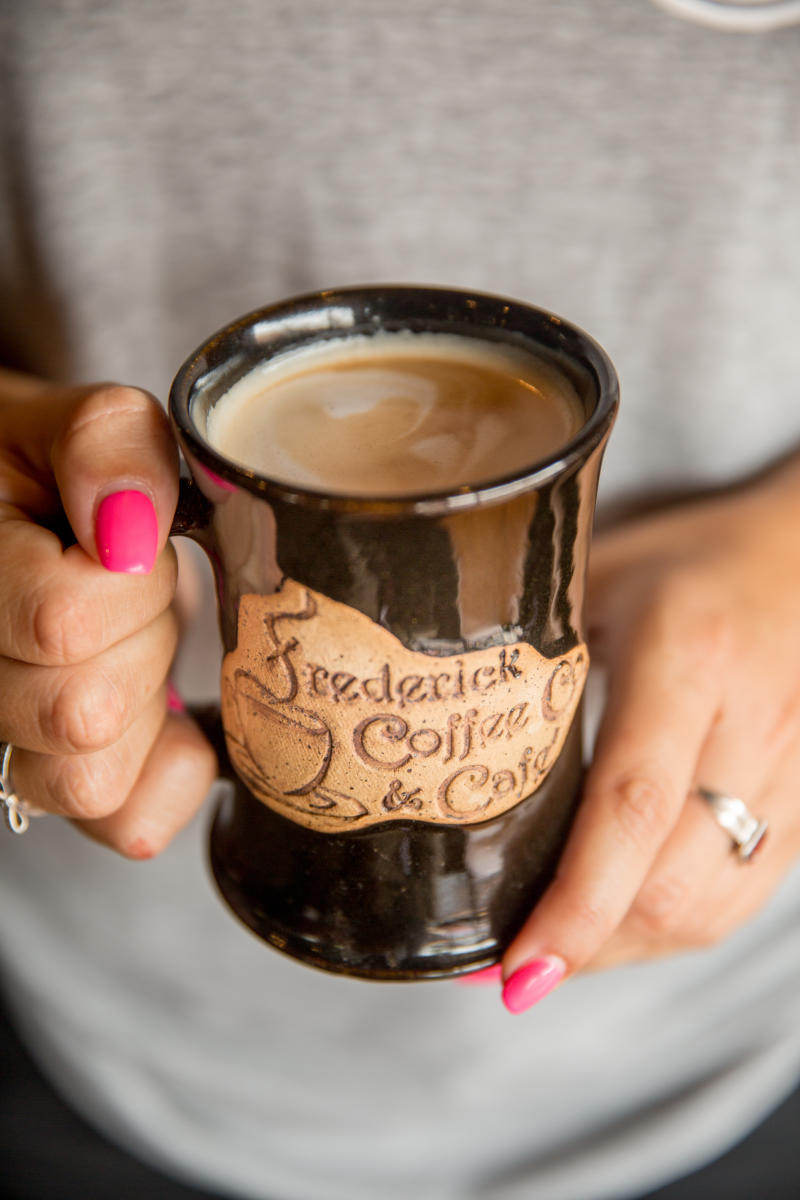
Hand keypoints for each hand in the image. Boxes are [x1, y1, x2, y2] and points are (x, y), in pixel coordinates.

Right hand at [0, 370, 215, 855]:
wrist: (21, 510)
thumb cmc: (45, 468)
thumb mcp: (78, 422)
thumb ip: (107, 447)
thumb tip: (129, 535)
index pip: (63, 624)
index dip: (133, 581)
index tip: (131, 541)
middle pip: (79, 713)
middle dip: (141, 638)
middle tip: (131, 590)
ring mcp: (1, 738)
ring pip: (89, 779)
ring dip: (141, 701)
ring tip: (126, 639)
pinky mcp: (53, 783)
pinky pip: (124, 822)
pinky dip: (167, 771)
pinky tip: (162, 713)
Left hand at [500, 458, 799, 1011]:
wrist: (795, 555)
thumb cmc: (683, 560)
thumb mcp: (594, 577)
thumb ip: (529, 648)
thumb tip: (434, 723)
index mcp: (688, 658)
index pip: (633, 806)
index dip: (576, 902)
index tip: (518, 966)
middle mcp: (748, 722)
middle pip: (672, 881)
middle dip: (586, 945)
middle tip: (504, 966)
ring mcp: (786, 769)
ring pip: (710, 907)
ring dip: (624, 949)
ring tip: (549, 956)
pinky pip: (741, 897)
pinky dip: (672, 930)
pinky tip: (615, 926)